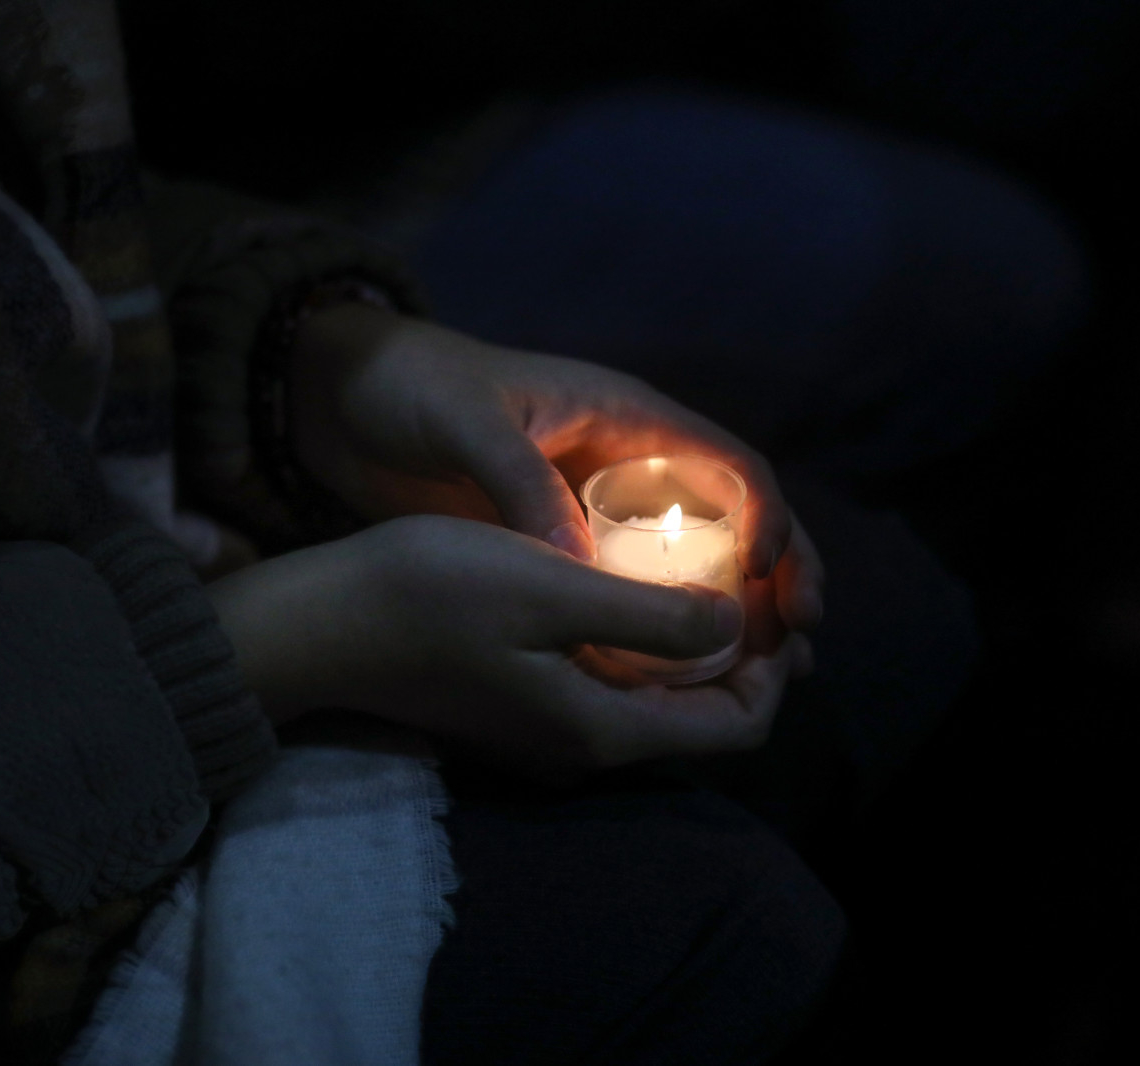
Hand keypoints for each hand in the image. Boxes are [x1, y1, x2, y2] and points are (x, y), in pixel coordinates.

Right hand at [207, 515, 799, 780]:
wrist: (316, 623)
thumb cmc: (427, 593)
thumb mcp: (549, 588)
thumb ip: (651, 617)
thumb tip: (735, 628)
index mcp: (602, 728)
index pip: (735, 728)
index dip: (772, 669)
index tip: (773, 598)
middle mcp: (582, 746)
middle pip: (699, 719)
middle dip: (741, 657)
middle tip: (752, 579)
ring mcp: (545, 729)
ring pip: (653, 700)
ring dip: (690, 648)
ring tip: (702, 570)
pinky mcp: (516, 703)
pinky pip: (608, 685)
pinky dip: (640, 645)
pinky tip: (630, 585)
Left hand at [289, 304, 822, 655]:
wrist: (340, 402)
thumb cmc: (409, 388)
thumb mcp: (464, 422)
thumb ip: (519, 484)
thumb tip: (579, 567)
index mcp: (625, 417)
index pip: (728, 465)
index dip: (766, 518)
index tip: (769, 578)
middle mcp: (626, 466)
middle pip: (732, 523)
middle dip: (778, 576)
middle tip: (799, 638)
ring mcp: (595, 513)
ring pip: (688, 568)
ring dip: (736, 615)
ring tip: (772, 671)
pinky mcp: (558, 551)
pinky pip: (627, 597)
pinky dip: (660, 634)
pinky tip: (676, 682)